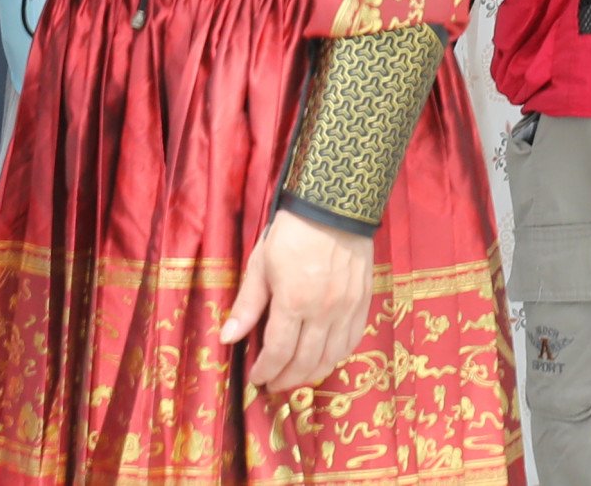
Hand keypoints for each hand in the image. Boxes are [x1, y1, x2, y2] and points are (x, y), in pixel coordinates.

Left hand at [220, 207, 375, 391]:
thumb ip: (247, 306)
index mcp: (294, 302)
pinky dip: (336, 356)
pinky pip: (352, 340)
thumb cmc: (291, 233)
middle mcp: (323, 312)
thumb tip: (227, 339)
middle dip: (287, 379)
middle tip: (274, 385)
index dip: (266, 371)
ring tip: (296, 377)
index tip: (257, 377)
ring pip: (331, 357)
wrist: (335, 206)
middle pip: (306, 362)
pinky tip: (324, 358)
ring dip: (311, 374)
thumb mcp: (261, 265)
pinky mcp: (363, 301)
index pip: (279, 353)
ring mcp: (347, 308)